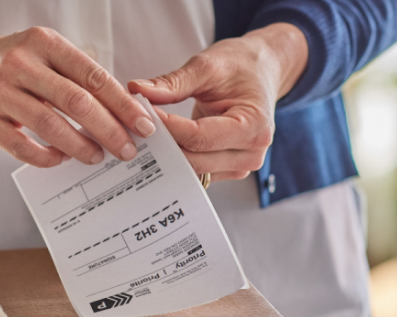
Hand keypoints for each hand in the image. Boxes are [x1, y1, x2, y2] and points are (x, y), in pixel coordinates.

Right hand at [0, 21, 155, 167]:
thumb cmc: (11, 64)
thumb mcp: (42, 54)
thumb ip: (75, 77)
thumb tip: (121, 113)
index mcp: (44, 44)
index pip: (93, 76)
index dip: (122, 104)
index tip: (144, 125)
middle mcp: (20, 63)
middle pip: (76, 102)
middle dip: (109, 130)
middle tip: (128, 150)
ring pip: (50, 125)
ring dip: (80, 147)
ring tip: (98, 157)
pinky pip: (21, 147)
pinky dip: (47, 157)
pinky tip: (61, 159)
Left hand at [128, 23, 307, 183]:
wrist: (260, 72)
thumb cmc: (240, 67)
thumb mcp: (207, 66)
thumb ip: (172, 83)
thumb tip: (138, 90)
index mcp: (254, 125)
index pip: (199, 137)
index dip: (167, 128)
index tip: (142, 113)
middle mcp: (251, 151)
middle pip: (195, 158)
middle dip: (163, 144)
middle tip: (136, 125)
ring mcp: (241, 164)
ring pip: (194, 169)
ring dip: (168, 156)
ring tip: (146, 135)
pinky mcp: (229, 169)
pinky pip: (197, 171)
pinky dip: (177, 160)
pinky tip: (161, 145)